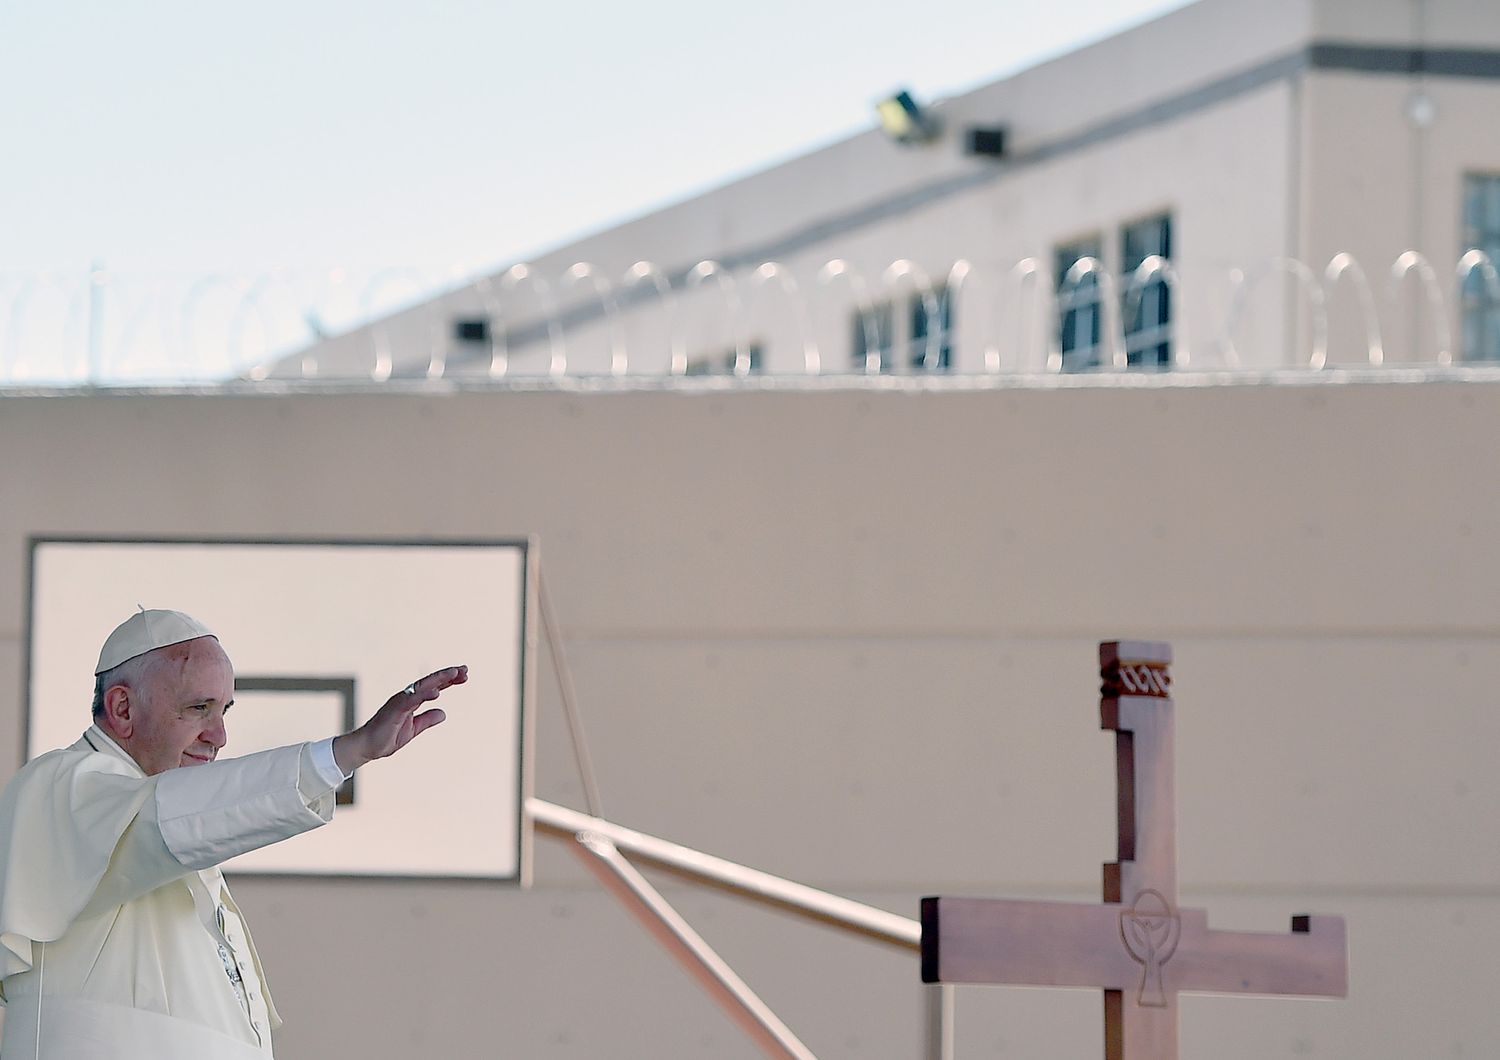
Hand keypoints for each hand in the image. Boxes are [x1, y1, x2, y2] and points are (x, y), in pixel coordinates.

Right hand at [333, 665, 466, 773]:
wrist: (367, 748)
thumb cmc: (386, 738)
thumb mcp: (413, 729)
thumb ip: (427, 720)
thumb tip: (443, 713)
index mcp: (411, 701)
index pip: (433, 687)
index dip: (449, 680)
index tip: (464, 675)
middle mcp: (406, 697)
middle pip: (430, 682)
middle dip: (448, 675)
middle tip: (465, 670)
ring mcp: (400, 701)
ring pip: (422, 686)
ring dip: (439, 679)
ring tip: (454, 673)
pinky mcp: (395, 709)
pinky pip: (411, 699)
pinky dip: (424, 694)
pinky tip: (437, 693)